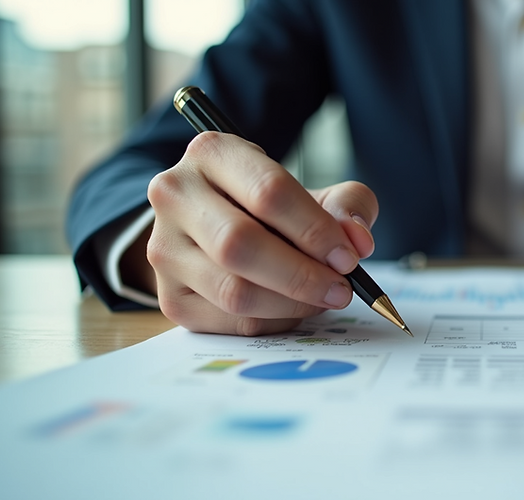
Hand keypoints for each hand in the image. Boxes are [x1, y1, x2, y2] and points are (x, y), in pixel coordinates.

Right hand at [144, 132, 377, 334]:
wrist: (219, 227)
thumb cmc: (271, 209)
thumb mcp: (312, 193)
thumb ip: (347, 206)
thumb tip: (358, 241)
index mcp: (212, 153)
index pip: (268, 191)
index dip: (315, 230)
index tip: (349, 257)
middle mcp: (175, 195)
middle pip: (241, 244)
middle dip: (302, 274)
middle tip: (341, 289)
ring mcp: (164, 248)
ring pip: (232, 290)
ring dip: (290, 304)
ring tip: (321, 299)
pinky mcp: (169, 296)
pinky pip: (228, 322)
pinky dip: (272, 322)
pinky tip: (291, 309)